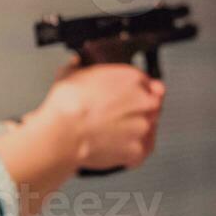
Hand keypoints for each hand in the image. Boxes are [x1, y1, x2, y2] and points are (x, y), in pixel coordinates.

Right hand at [29, 59, 164, 170]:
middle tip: (118, 114)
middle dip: (138, 109)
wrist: (63, 134)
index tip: (126, 95)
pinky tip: (116, 146)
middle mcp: (144, 101)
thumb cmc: (67, 105)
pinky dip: (131, 150)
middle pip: (152, 104)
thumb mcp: (69, 73)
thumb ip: (79, 68)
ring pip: (148, 127)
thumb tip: (76, 65)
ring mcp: (143, 127)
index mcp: (132, 78)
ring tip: (114, 132)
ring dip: (135, 129)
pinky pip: (141, 150)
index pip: (146, 81)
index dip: (135, 89)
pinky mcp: (138, 150)